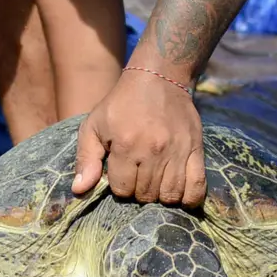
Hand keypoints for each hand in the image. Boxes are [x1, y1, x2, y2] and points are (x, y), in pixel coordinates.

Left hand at [72, 68, 207, 207]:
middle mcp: (152, 150)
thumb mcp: (93, 126)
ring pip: (169, 195)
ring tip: (155, 183)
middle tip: (137, 177)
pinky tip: (178, 195)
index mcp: (125, 145)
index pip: (123, 189)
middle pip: (146, 194)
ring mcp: (177, 151)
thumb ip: (86, 159)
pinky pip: (196, 187)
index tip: (121, 175)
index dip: (119, 186)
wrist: (158, 79)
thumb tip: (79, 190)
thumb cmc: (120, 104)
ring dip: (160, 196)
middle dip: (138, 192)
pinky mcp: (196, 149)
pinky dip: (188, 198)